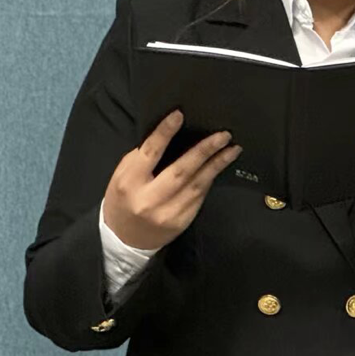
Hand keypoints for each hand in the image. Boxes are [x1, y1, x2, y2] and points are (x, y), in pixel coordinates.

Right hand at [102, 109, 241, 249]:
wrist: (124, 240)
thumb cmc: (123, 199)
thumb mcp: (122, 175)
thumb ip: (142, 157)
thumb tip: (170, 135)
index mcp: (130, 182)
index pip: (150, 152)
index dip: (165, 132)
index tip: (180, 114)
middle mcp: (150, 199)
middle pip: (182, 170)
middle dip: (205, 150)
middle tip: (223, 135)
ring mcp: (168, 213)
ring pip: (197, 184)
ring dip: (218, 164)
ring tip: (232, 148)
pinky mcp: (182, 222)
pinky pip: (200, 196)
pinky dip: (211, 179)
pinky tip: (220, 166)